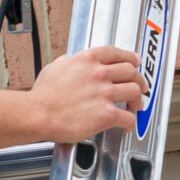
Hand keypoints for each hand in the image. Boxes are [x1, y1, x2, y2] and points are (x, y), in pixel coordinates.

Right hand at [23, 46, 143, 143]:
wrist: (38, 113)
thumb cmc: (42, 96)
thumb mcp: (53, 68)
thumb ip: (66, 62)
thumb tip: (69, 60)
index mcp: (87, 59)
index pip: (116, 53)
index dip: (130, 57)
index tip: (135, 62)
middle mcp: (99, 73)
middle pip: (131, 71)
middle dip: (139, 79)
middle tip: (141, 86)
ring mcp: (105, 93)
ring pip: (134, 91)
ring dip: (137, 100)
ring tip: (136, 107)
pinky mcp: (106, 114)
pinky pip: (128, 117)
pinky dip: (131, 122)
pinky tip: (126, 126)